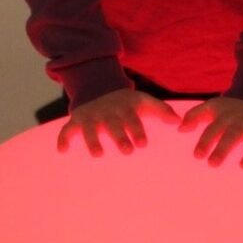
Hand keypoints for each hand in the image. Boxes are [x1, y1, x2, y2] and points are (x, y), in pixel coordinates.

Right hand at [56, 87, 180, 156]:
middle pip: (113, 125)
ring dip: (93, 140)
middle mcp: (107, 112)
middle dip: (120, 137)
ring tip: (98, 154)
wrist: (99, 88)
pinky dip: (63, 139)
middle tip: (128, 151)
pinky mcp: (77, 120)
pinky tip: (62, 152)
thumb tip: (180, 122)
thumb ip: (161, 111)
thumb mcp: (143, 101)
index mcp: (124, 108)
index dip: (137, 130)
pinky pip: (67, 129)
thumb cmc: (126, 102)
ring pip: (90, 129)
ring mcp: (91, 116)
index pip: (131, 119)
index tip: (143, 144)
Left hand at [179, 95, 242, 168]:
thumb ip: (195, 115)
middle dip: (222, 148)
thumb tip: (179, 129)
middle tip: (212, 164)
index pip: (213, 129)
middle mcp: (242, 121)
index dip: (205, 141)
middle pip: (231, 135)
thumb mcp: (213, 107)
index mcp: (226, 116)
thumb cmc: (231, 109)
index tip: (198, 156)